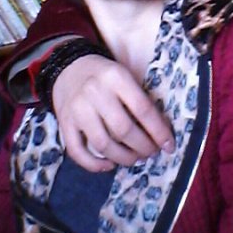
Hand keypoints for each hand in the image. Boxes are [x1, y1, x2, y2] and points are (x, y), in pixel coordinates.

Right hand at [52, 54, 174, 171]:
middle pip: (124, 130)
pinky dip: (94, 164)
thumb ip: (139, 100)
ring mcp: (77, 109)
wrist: (68, 68)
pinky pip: (77, 151)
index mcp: (115, 77)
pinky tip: (109, 165)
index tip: (169, 146)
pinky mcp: (64, 123)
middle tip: (151, 153)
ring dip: (123, 158)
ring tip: (134, 159)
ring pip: (103, 144)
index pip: (143, 109)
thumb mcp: (124, 77)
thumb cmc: (104, 77)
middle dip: (143, 147)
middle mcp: (94, 92)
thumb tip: (160, 134)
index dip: (159, 132)